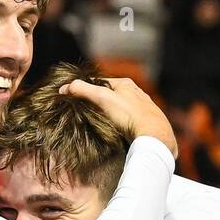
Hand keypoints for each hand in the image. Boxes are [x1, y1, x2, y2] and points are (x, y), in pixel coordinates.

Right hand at [59, 77, 177, 156]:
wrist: (154, 136)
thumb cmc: (129, 114)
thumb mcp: (102, 98)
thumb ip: (83, 90)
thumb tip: (64, 87)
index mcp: (127, 84)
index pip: (102, 83)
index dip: (89, 89)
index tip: (78, 98)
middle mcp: (138, 93)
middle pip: (114, 96)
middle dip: (102, 103)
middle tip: (89, 114)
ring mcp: (145, 108)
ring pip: (124, 109)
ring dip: (113, 115)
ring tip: (103, 125)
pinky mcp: (149, 123)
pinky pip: (132, 121)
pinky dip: (124, 125)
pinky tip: (120, 133)